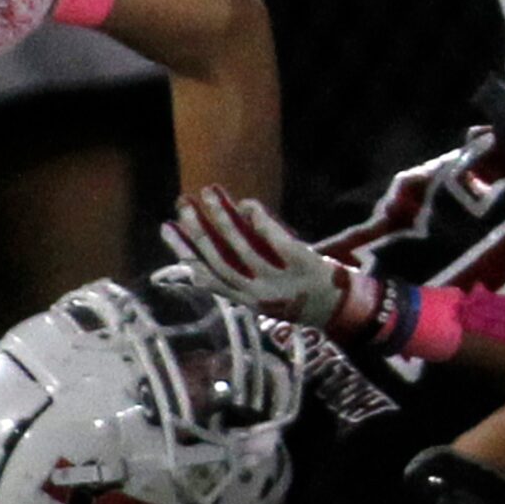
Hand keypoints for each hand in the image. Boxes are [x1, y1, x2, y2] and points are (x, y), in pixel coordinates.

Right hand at [164, 184, 364, 331]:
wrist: (338, 310)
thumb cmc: (298, 295)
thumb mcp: (263, 294)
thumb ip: (240, 276)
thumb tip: (211, 251)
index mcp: (244, 299)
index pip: (206, 276)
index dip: (184, 252)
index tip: (166, 228)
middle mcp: (256, 292)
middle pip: (219, 259)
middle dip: (198, 231)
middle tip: (182, 204)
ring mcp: (278, 279)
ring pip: (242, 247)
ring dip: (222, 218)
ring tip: (209, 193)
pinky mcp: (301, 264)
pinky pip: (276, 241)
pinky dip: (260, 222)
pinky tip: (247, 203)